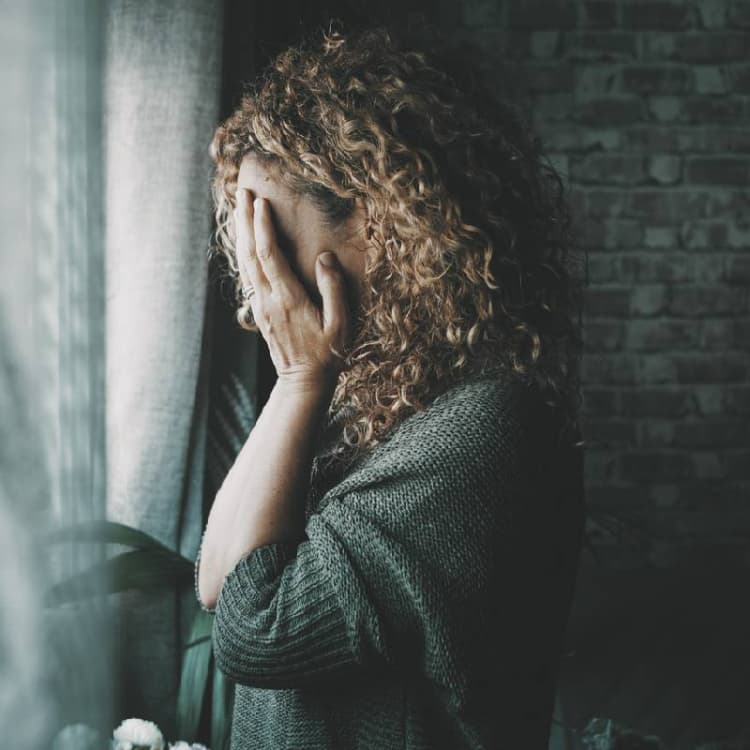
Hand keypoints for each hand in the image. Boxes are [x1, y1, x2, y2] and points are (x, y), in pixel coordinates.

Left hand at [234, 187, 352, 390]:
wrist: (304, 381)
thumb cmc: (328, 353)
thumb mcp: (340, 324)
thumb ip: (333, 289)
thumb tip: (324, 258)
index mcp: (288, 299)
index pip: (269, 255)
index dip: (262, 227)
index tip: (261, 202)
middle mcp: (268, 300)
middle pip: (250, 253)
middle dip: (244, 221)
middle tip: (241, 192)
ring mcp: (260, 306)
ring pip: (245, 263)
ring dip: (240, 233)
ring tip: (238, 208)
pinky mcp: (259, 311)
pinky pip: (247, 275)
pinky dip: (243, 253)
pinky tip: (243, 241)